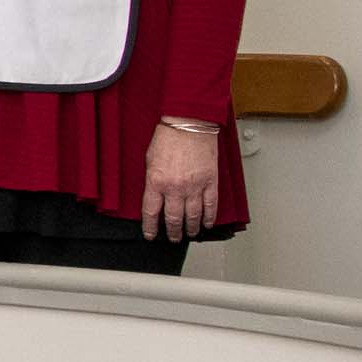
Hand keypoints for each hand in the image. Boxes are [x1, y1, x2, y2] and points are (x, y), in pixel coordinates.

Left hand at [143, 121, 222, 242]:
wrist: (189, 123)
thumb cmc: (169, 137)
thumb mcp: (150, 160)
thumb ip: (153, 180)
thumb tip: (155, 196)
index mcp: (156, 182)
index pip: (151, 212)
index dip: (150, 228)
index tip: (151, 235)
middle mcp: (175, 188)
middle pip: (174, 218)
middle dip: (173, 232)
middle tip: (173, 238)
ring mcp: (194, 186)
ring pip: (193, 216)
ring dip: (191, 228)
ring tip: (190, 234)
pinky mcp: (210, 181)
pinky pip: (211, 205)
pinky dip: (209, 217)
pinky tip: (207, 224)